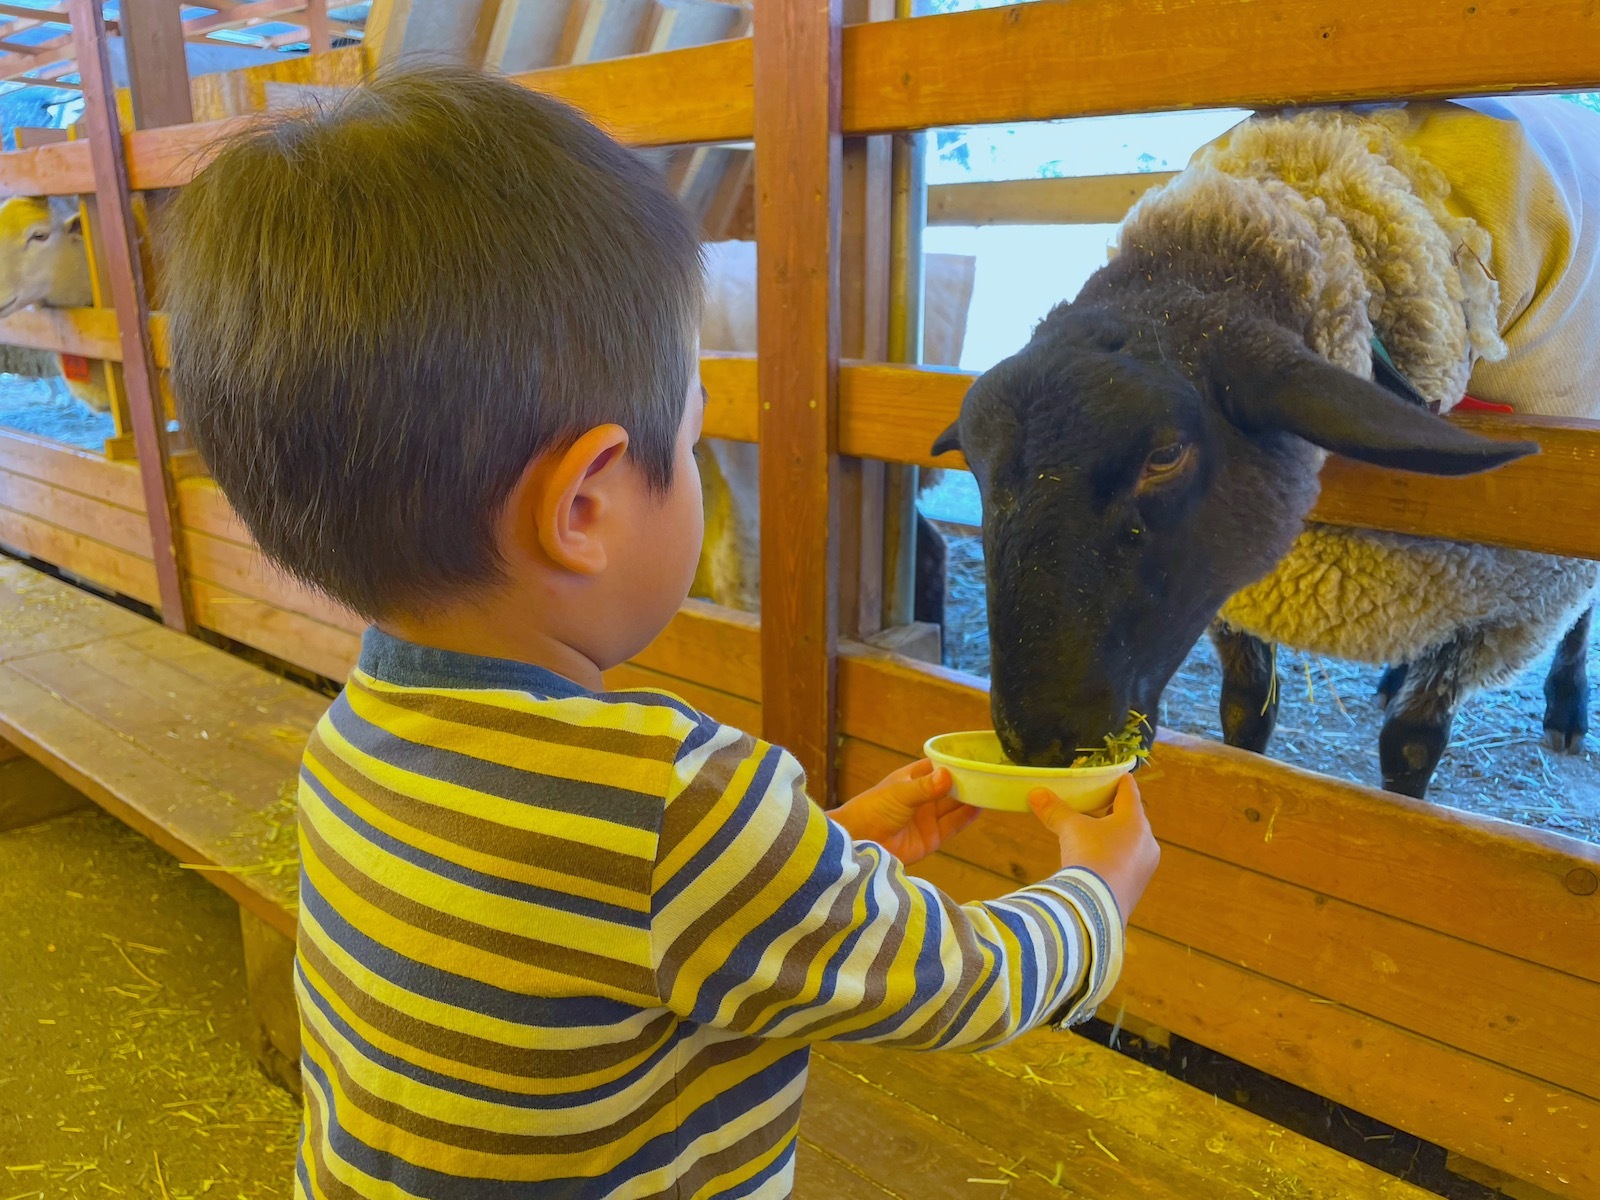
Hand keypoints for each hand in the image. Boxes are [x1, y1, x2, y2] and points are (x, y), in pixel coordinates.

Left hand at [831, 759, 979, 864]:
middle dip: (969, 781)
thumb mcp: (900, 794)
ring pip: (956, 805)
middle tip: (992, 773)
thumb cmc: (872, 810)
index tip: (978, 755)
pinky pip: (954, 825)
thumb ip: (925, 788)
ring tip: (993, 788)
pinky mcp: (932, 838)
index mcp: (913, 778)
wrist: (858, 843)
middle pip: (952, 787)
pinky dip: (968, 817)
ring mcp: (928, 817)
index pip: (939, 766)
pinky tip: (982, 807)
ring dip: (972, 798)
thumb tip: (948, 776)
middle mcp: (923, 797)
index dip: (957, 762)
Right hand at [1028, 776, 1159, 926]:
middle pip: (1133, 819)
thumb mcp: (1070, 830)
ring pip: (1132, 844)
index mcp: (1135, 821)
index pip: (1130, 793)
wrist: (1096, 907)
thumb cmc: (1090, 857)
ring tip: (1096, 838)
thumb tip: (1036, 793)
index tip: (1120, 776)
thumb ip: (1055, 810)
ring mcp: (1145, 867)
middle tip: (1100, 808)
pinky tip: (1099, 864)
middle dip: (1116, 814)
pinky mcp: (1138, 888)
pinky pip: (1128, 865)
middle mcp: (1147, 842)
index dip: (1122, 782)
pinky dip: (1116, 859)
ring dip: (1116, 838)